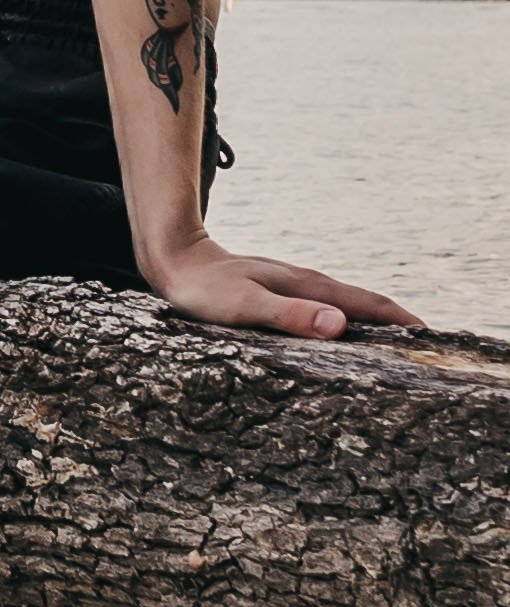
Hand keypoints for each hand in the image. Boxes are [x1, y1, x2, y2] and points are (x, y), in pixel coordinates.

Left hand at [148, 232, 421, 340]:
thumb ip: (291, 316)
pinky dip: (345, 318)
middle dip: (397, 322)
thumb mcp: (247, 308)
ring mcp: (293, 284)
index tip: (432, 340)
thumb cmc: (204, 290)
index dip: (403, 322)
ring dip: (373, 320)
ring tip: (394, 344)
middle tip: (426, 347)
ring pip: (345, 302)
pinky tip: (339, 331)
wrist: (173, 258)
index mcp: (308, 286)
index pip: (369, 304)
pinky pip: (324, 305)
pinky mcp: (278, 290)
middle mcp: (307, 282)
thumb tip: (341, 324)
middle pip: (364, 302)